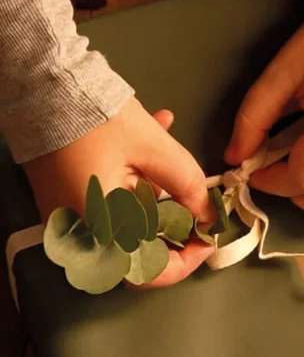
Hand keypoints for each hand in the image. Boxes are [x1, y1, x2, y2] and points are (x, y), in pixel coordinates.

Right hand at [23, 97, 213, 287]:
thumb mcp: (155, 150)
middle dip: (174, 222)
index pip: (148, 273)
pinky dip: (134, 183)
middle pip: (141, 247)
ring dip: (156, 195)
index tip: (206, 240)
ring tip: (167, 152)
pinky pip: (110, 203)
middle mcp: (82, 234)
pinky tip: (152, 142)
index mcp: (101, 231)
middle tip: (195, 199)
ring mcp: (71, 218)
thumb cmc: (97, 119)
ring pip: (128, 222)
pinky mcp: (67, 199)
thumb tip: (207, 215)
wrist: (43, 83)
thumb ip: (187, 187)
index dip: (185, 261)